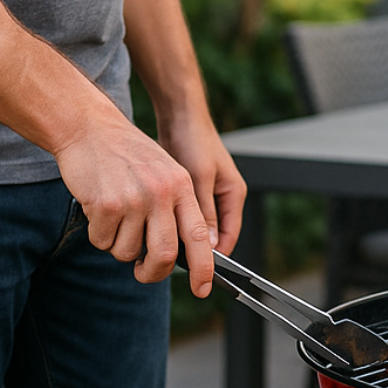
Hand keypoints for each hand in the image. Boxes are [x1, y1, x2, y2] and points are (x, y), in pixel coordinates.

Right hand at [54, 104, 216, 296]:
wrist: (87, 127)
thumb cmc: (127, 153)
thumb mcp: (166, 172)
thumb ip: (177, 209)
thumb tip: (183, 254)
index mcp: (182, 187)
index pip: (200, 237)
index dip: (204, 269)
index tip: (202, 289)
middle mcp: (161, 194)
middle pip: (165, 255)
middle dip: (153, 272)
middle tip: (144, 272)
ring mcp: (133, 199)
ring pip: (129, 252)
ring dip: (119, 248)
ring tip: (115, 222)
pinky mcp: (105, 204)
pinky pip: (103, 242)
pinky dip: (99, 235)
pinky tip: (98, 211)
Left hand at [157, 107, 247, 258]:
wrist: (179, 113)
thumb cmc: (193, 139)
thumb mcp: (200, 177)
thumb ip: (204, 209)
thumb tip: (207, 243)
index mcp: (233, 196)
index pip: (228, 239)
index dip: (212, 259)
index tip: (195, 273)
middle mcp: (222, 199)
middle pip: (210, 237)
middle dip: (192, 251)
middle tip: (169, 263)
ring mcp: (205, 195)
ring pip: (193, 228)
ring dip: (179, 237)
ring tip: (159, 247)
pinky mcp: (188, 190)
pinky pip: (181, 216)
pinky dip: (169, 223)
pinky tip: (153, 228)